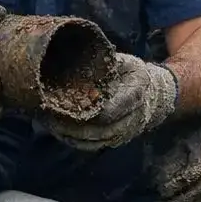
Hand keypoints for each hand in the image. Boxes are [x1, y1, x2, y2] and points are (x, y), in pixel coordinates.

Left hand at [44, 53, 178, 150]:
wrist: (152, 96)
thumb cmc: (132, 74)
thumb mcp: (125, 61)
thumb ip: (106, 62)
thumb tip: (80, 56)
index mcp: (136, 92)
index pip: (112, 108)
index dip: (89, 110)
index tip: (67, 102)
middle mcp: (133, 117)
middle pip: (100, 129)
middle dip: (73, 125)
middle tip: (50, 114)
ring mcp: (123, 132)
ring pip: (94, 141)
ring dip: (70, 134)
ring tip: (49, 122)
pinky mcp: (113, 140)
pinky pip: (92, 146)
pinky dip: (73, 141)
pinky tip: (56, 130)